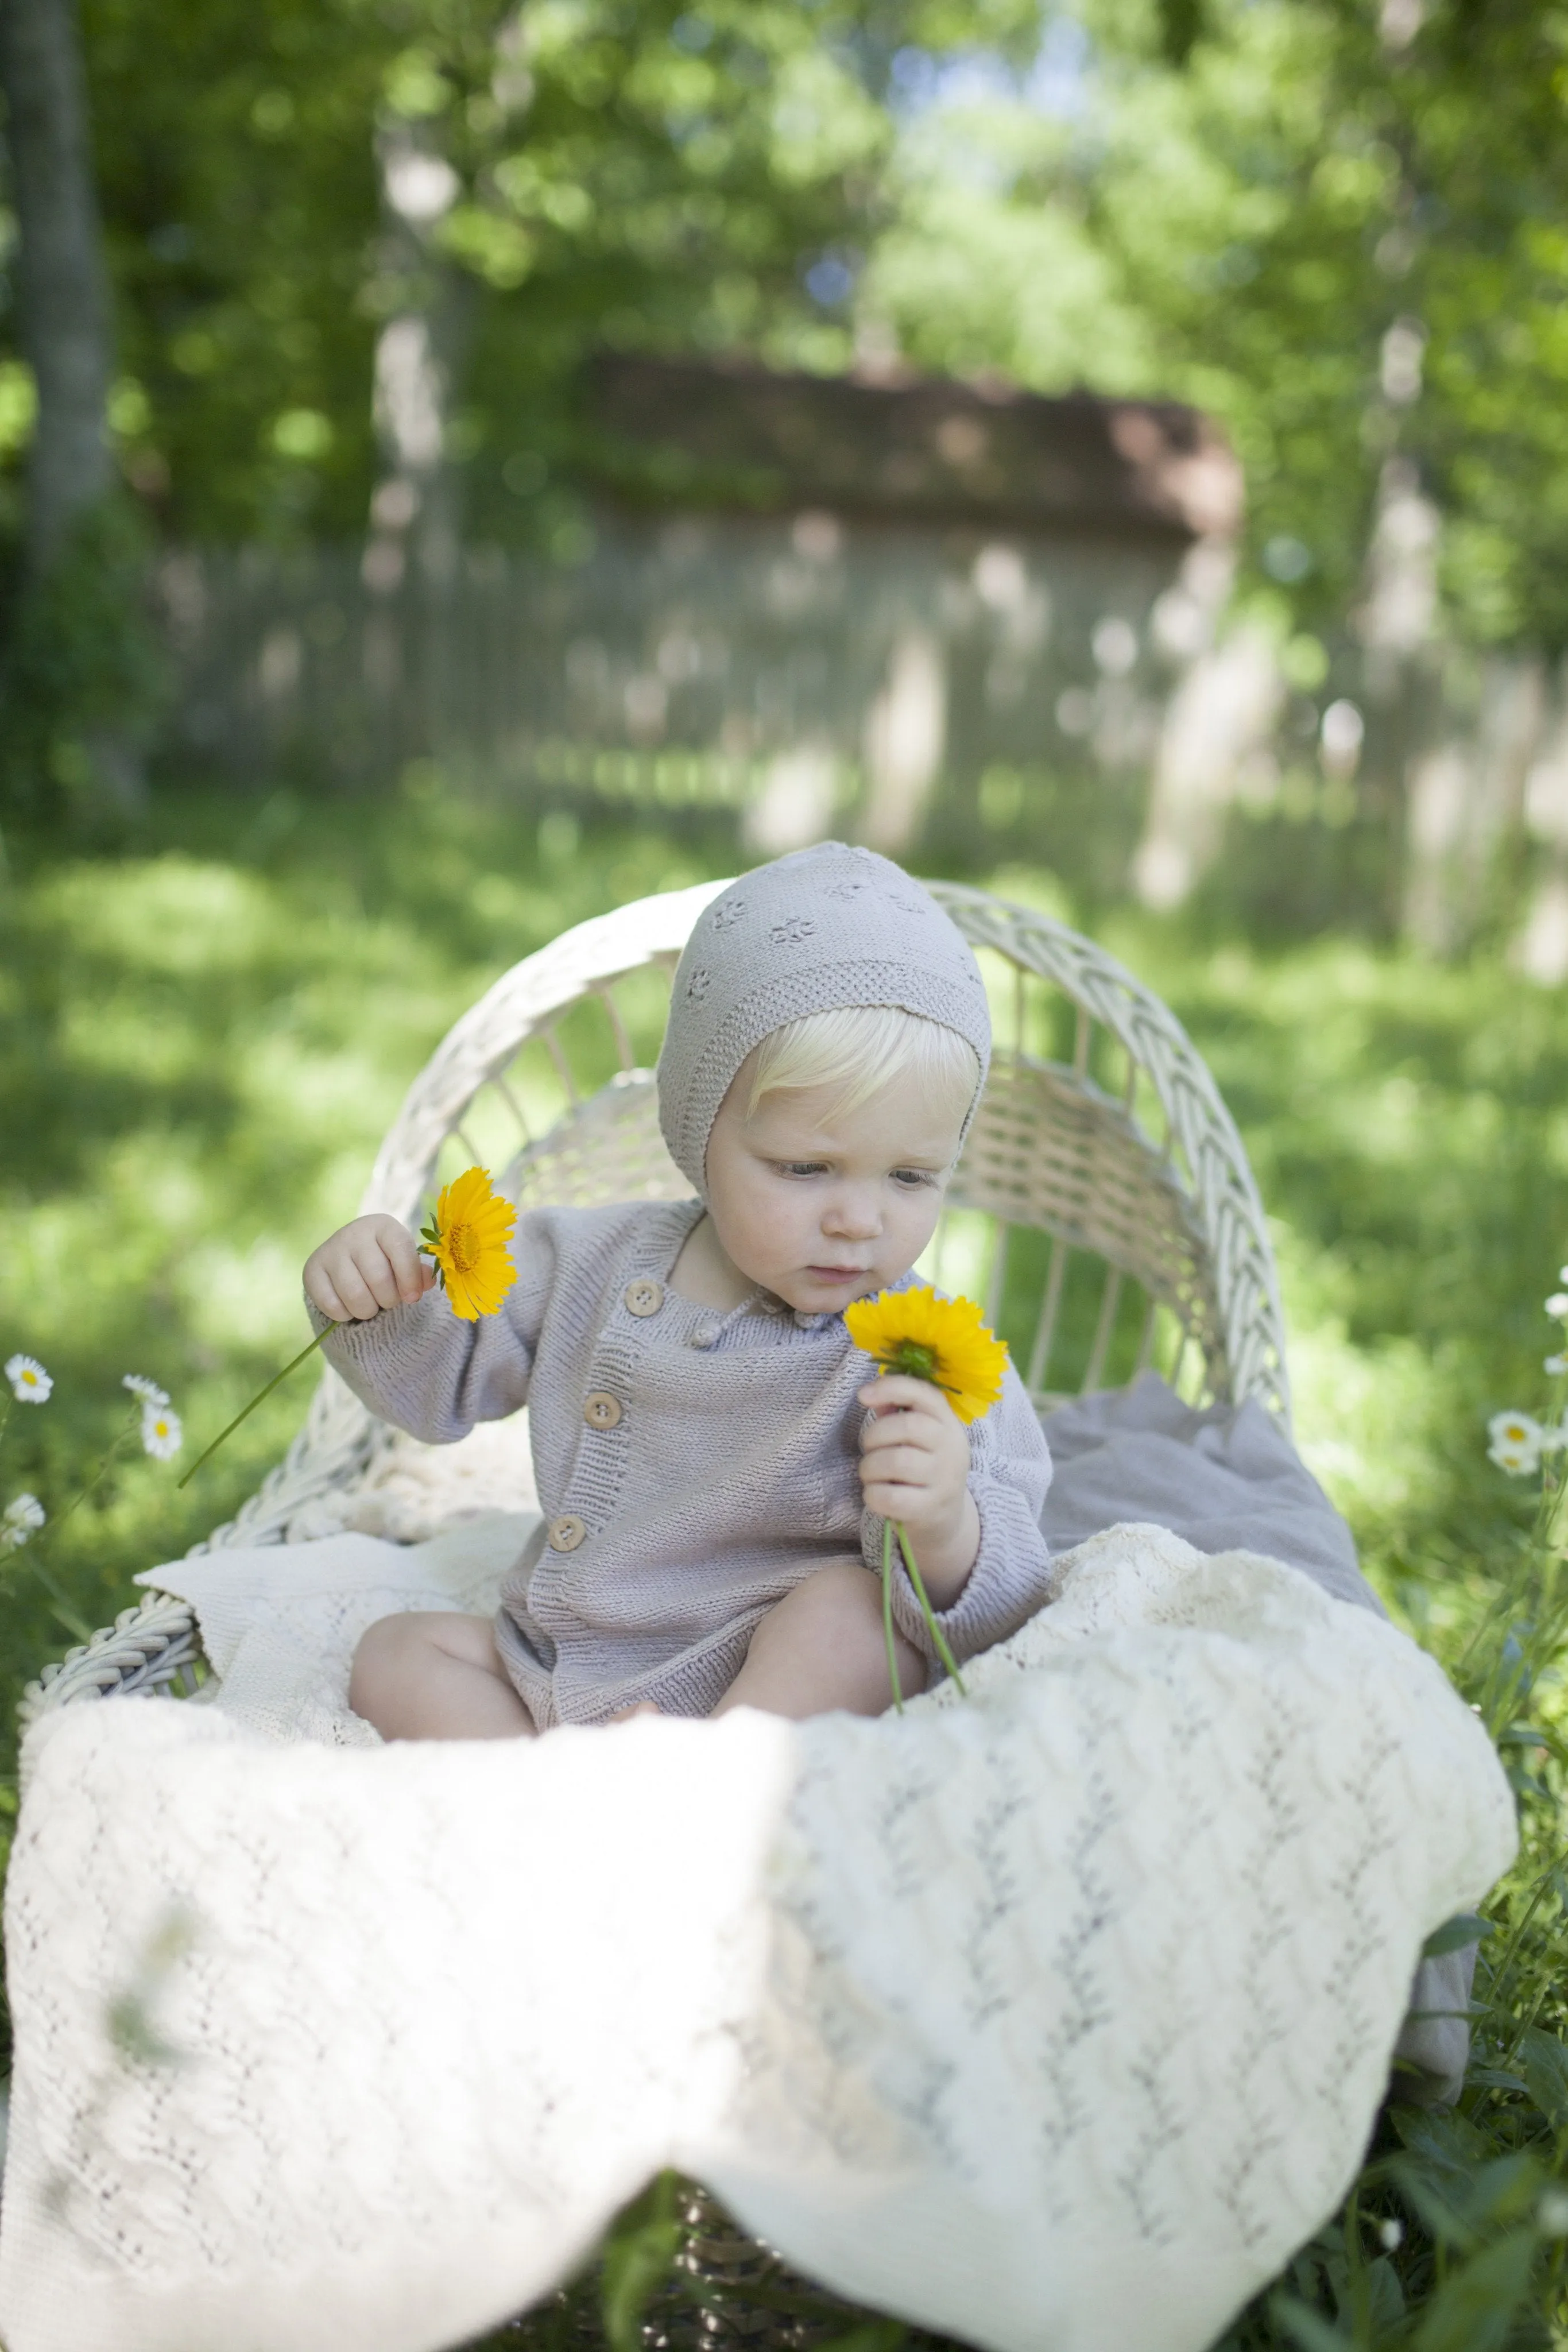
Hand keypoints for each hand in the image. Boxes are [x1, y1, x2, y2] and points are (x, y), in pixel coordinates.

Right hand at [304, 1214, 434, 1321]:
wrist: (348, 1257)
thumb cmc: (385, 1259)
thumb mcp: (404, 1260)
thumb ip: (418, 1272)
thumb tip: (425, 1282)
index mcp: (382, 1225)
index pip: (401, 1249)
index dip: (410, 1279)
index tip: (413, 1297)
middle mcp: (354, 1233)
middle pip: (378, 1278)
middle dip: (389, 1299)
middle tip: (388, 1300)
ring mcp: (330, 1250)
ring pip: (355, 1295)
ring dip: (368, 1310)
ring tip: (371, 1304)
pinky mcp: (311, 1270)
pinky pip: (332, 1306)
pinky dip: (346, 1314)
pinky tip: (350, 1306)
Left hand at [857, 1375, 980, 1603]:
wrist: (945, 1520)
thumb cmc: (922, 1469)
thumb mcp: (918, 1439)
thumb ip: (897, 1413)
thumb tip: (871, 1394)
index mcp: (948, 1424)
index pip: (925, 1394)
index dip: (892, 1388)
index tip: (862, 1395)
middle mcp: (952, 1449)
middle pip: (907, 1427)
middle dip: (874, 1435)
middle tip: (869, 1449)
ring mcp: (944, 1481)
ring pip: (895, 1461)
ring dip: (869, 1467)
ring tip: (870, 1473)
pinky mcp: (930, 1510)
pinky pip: (890, 1497)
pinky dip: (872, 1495)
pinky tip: (876, 1495)